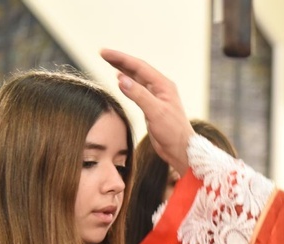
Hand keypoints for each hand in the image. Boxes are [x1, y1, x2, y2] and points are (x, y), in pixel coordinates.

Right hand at [100, 49, 194, 174]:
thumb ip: (139, 95)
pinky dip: (127, 83)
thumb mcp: (155, 112)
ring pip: (137, 78)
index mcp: (163, 85)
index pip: (139, 67)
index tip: (105, 53)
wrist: (180, 150)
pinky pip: (137, 89)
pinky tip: (120, 81)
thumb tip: (121, 79)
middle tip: (103, 54)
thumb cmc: (173, 133)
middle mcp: (160, 88)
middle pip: (137, 69)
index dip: (121, 58)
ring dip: (123, 70)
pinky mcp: (152, 106)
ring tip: (108, 62)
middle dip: (120, 61)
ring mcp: (156, 97)